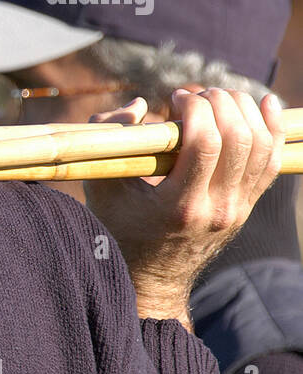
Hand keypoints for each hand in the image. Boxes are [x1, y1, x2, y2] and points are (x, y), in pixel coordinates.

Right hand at [84, 89, 284, 329]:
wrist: (151, 277)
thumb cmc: (118, 228)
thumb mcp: (101, 188)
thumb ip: (110, 140)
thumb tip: (141, 105)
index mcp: (179, 206)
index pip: (206, 142)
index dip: (195, 108)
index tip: (174, 98)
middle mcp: (217, 209)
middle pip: (239, 138)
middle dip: (219, 102)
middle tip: (195, 95)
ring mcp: (238, 209)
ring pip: (261, 145)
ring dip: (244, 110)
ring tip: (217, 99)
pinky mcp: (247, 205)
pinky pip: (271, 161)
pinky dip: (272, 128)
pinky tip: (264, 103)